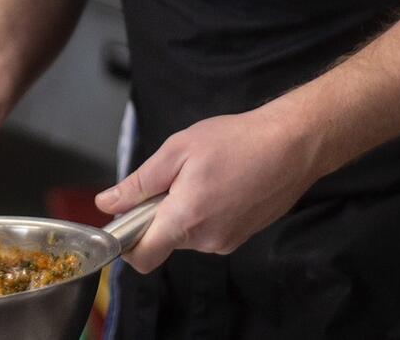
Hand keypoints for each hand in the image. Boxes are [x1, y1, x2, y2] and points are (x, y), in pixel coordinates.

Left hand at [95, 104, 321, 272]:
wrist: (292, 145)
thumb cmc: (235, 141)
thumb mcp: (177, 151)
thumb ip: (138, 184)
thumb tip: (107, 204)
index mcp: (185, 220)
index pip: (143, 257)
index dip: (125, 243)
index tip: (123, 218)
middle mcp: (207, 240)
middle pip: (164, 240)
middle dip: (158, 213)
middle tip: (174, 176)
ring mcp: (227, 241)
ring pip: (187, 233)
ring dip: (183, 209)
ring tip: (202, 174)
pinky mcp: (242, 236)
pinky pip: (209, 229)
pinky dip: (204, 210)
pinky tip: (220, 182)